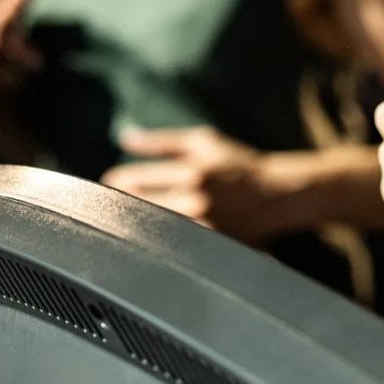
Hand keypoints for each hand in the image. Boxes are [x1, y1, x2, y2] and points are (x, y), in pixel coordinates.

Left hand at [102, 126, 288, 245]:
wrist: (276, 194)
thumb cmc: (237, 163)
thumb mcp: (203, 142)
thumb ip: (162, 141)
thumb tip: (124, 137)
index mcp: (191, 170)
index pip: (133, 180)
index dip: (113, 182)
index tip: (107, 183)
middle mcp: (196, 200)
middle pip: (137, 207)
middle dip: (119, 203)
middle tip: (110, 202)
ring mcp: (202, 226)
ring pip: (150, 228)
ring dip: (134, 223)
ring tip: (128, 219)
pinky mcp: (209, 245)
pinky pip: (171, 245)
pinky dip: (156, 239)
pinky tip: (152, 236)